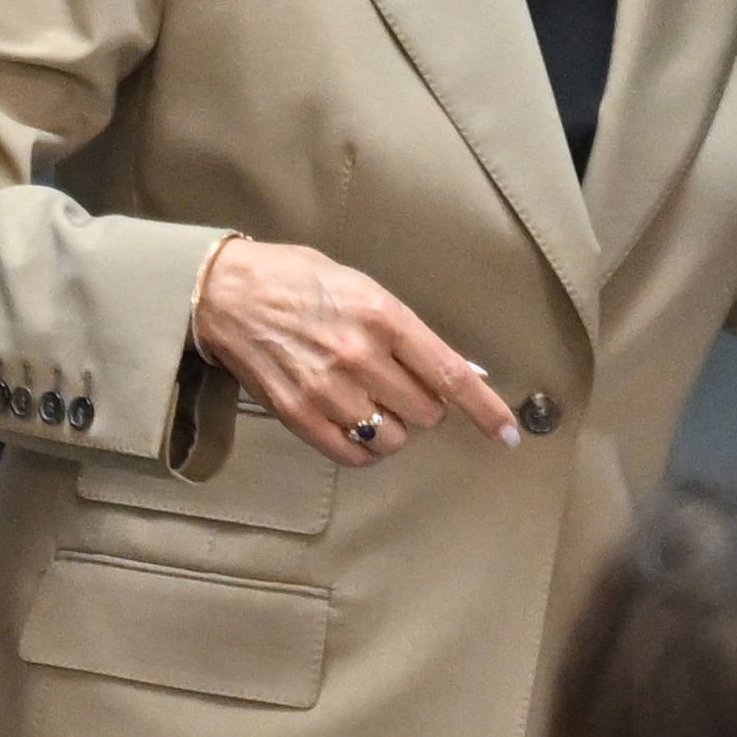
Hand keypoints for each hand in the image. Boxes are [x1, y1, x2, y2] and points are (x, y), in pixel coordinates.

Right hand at [188, 237, 524, 469]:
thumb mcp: (365, 289)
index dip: (486, 409)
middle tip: (401, 385)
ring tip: (374, 403)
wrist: (228, 292)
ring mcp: (327, 389)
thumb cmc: (300, 281)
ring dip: (395, 429)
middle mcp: (359, 355)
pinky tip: (357, 426)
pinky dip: (365, 448)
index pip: (449, 375)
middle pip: (426, 413)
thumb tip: (462, 371)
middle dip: (424, 405)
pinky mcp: (299, 415)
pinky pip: (353, 454)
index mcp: (383, 316)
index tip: (508, 433)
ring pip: (392, 439)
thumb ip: (412, 333)